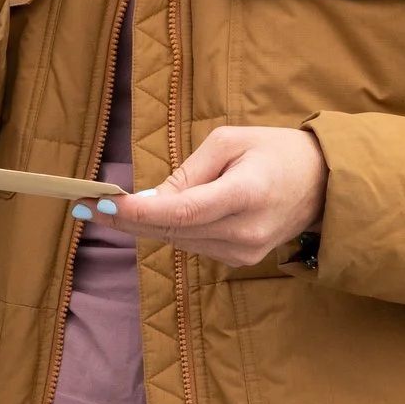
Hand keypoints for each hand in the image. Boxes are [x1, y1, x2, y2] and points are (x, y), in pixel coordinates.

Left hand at [75, 126, 326, 266]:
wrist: (323, 183)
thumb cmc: (274, 150)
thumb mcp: (229, 142)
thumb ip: (188, 172)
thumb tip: (148, 200)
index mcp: (246, 194)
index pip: (182, 211)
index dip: (137, 212)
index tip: (100, 204)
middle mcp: (245, 231)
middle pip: (172, 230)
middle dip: (125, 220)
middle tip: (82, 206)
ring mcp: (245, 252)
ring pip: (178, 240)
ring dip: (144, 225)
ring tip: (112, 206)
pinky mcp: (242, 261)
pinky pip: (193, 244)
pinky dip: (172, 229)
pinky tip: (160, 213)